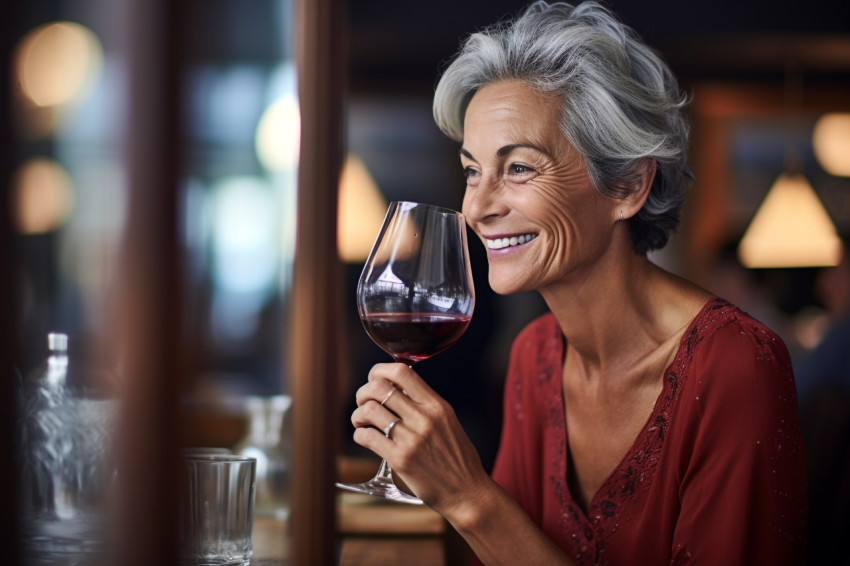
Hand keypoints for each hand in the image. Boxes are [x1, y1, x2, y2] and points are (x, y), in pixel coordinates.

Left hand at [350, 362, 490, 512]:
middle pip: (379, 388)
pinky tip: (365, 438)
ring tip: (362, 423)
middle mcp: (424, 418)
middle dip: (363, 393)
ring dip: (358, 415)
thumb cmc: (458, 459)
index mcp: (437, 405)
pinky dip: (359, 435)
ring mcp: (411, 438)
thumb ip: (425, 406)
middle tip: (363, 404)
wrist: (467, 492)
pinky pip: (367, 436)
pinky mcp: (400, 459)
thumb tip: (397, 391)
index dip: (380, 371)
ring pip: (369, 410)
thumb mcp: (448, 422)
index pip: (402, 372)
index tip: (374, 378)